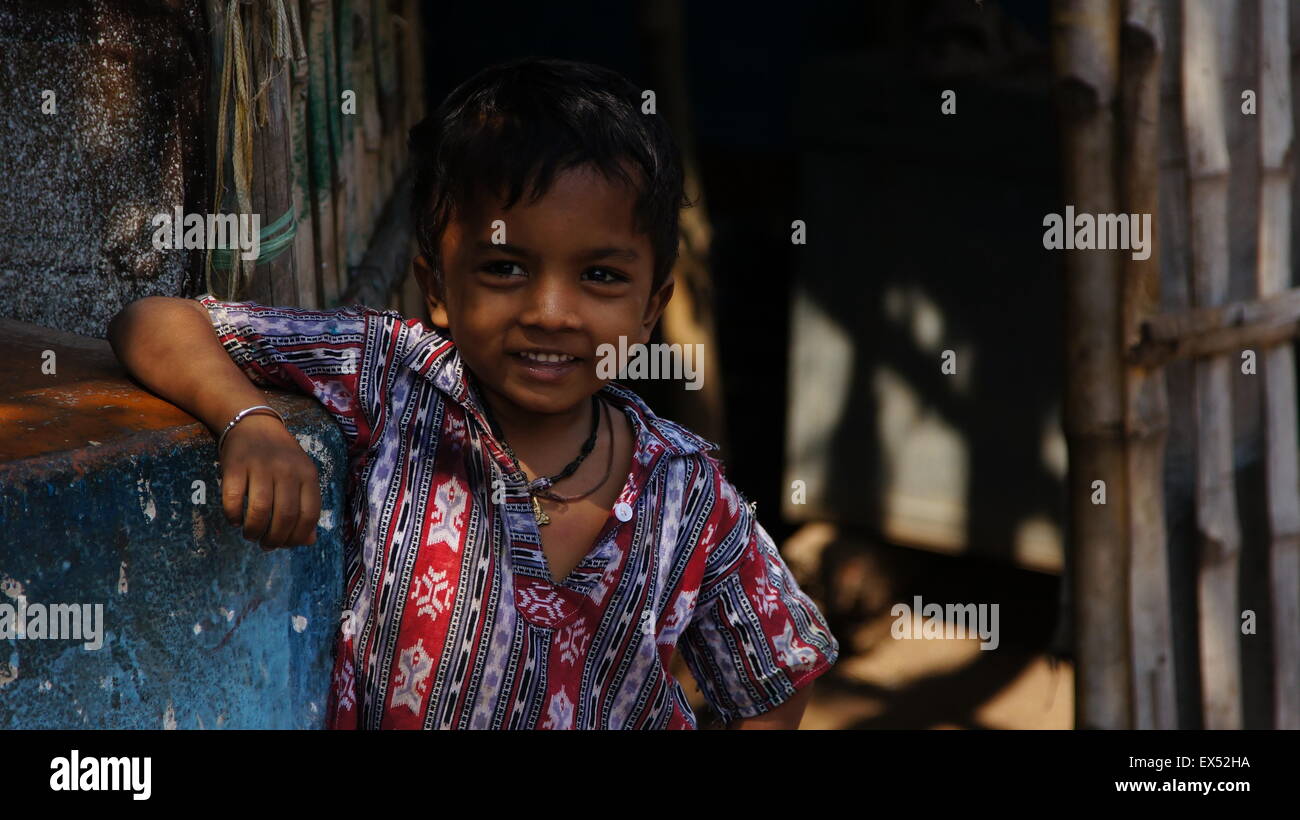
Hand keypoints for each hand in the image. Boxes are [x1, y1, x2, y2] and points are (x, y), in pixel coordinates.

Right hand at [218, 414, 321, 549]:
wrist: (253, 423)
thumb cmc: (280, 457)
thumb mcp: (301, 476)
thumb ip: (307, 506)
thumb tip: (309, 542)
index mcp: (308, 474)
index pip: (309, 514)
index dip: (298, 537)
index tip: (286, 545)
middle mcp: (287, 470)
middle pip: (285, 516)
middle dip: (275, 539)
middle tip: (266, 545)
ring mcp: (261, 467)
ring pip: (260, 510)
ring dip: (254, 531)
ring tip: (250, 535)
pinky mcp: (235, 466)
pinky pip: (232, 499)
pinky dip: (233, 516)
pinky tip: (235, 520)